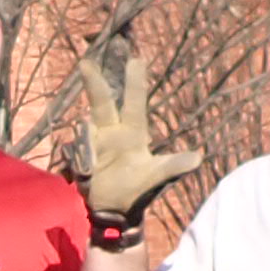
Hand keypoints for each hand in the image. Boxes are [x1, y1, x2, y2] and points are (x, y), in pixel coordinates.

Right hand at [69, 48, 199, 250]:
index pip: (134, 103)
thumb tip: (198, 158)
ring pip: (83, 130)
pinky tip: (84, 174)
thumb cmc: (138, 189)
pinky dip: (76, 161)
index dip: (135, 83)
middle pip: (101, 102)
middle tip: (86, 63)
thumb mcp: (156, 177)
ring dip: (86, 147)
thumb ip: (173, 166)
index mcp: (132, 132)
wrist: (113, 210)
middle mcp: (110, 131)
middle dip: (94, 82)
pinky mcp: (77, 155)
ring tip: (92, 168)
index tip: (136, 60)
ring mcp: (92, 142)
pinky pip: (72, 151)